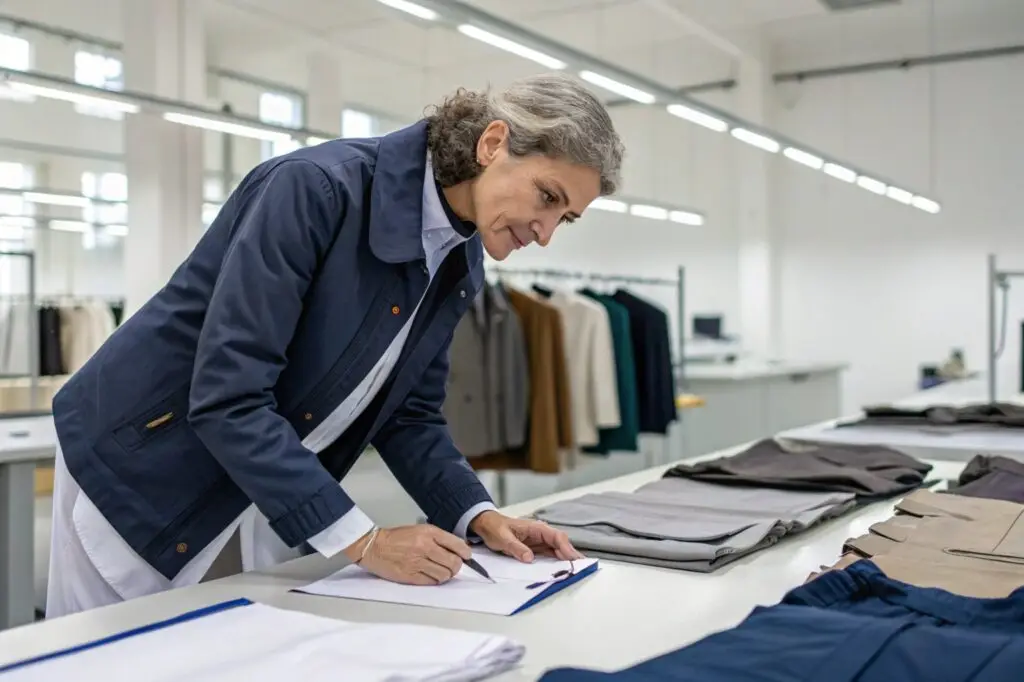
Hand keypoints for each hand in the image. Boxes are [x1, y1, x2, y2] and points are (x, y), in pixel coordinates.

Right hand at [344, 525, 471, 584]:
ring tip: (440, 571)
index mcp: (429, 533)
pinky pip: (432, 582)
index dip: (465, 553)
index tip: (466, 556)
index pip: (457, 545)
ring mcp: (418, 562)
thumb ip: (438, 538)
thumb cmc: (397, 538)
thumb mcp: (420, 530)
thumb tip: (457, 550)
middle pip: (454, 563)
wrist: (374, 546)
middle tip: (452, 566)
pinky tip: (430, 575)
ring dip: (445, 575)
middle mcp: (425, 547)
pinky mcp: (411, 576)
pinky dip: (435, 580)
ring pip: (445, 575)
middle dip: (456, 566)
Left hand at [469, 511, 582, 562]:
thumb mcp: (503, 538)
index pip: (556, 537)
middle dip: (571, 556)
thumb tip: (529, 558)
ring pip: (558, 551)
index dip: (566, 548)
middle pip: (561, 544)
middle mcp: (541, 534)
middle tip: (582, 569)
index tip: (572, 559)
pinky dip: (558, 562)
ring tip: (577, 572)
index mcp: (536, 528)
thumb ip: (516, 548)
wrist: (487, 525)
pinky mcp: (536, 549)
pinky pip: (550, 555)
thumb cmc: (495, 528)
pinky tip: (563, 570)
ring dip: (566, 560)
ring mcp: (540, 542)